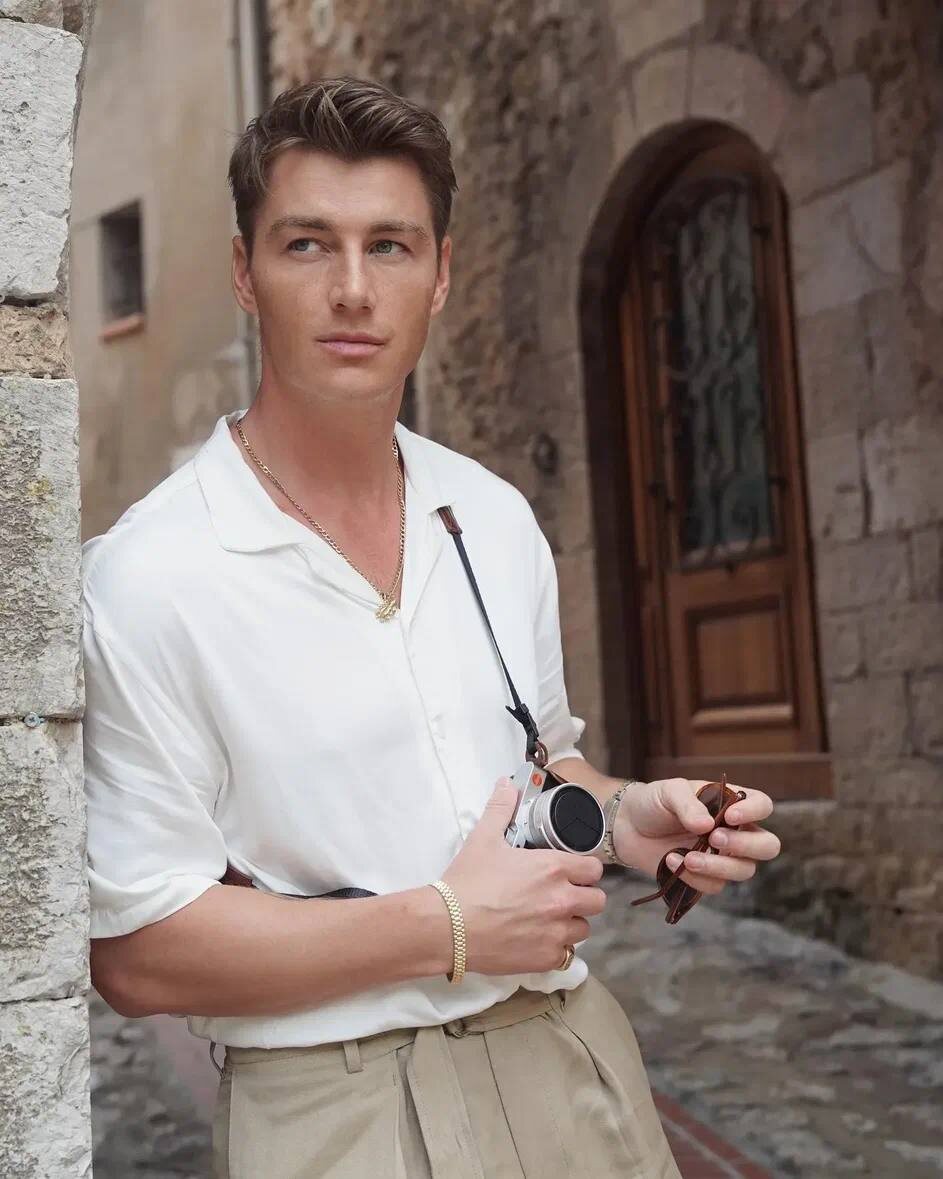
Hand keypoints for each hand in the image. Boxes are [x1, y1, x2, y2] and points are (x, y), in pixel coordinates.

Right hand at [441, 779, 606, 974]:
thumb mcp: (483, 838)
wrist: (447, 926)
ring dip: (571, 923)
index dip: (584, 869)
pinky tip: (538, 940)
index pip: (594, 869)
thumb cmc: (467, 882)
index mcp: (553, 867)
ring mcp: (556, 932)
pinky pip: (567, 955)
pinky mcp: (545, 958)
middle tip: (562, 895)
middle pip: (597, 900)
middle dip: (583, 896)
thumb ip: (500, 808)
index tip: (572, 872)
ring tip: (550, 919)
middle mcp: (561, 899)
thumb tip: (506, 785)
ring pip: (584, 929)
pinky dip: (556, 948)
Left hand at [614, 777, 780, 896]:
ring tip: (689, 858)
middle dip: (746, 845)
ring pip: (744, 870)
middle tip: (715, 838)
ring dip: (718, 866)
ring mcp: (723, 857)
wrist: (629, 826)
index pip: (763, 805)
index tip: (729, 816)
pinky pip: (715, 886)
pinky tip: (671, 861)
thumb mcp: (668, 792)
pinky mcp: (707, 877)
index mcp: (731, 804)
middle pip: (767, 846)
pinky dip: (694, 878)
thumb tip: (706, 825)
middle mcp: (735, 832)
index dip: (754, 811)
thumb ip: (688, 804)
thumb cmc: (655, 802)